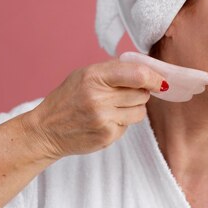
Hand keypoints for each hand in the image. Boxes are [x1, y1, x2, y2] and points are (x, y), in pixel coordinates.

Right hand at [20, 60, 167, 159]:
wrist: (46, 130)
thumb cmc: (68, 98)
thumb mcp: (85, 75)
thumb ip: (115, 71)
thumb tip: (148, 72)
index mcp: (94, 76)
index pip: (137, 74)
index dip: (154, 77)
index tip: (161, 81)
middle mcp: (98, 97)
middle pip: (142, 94)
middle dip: (140, 93)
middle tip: (123, 95)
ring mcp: (103, 119)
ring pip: (140, 111)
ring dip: (133, 109)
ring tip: (112, 108)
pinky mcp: (107, 136)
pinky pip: (129, 126)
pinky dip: (122, 123)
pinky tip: (104, 121)